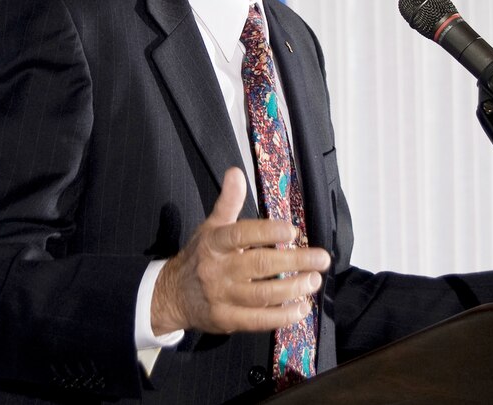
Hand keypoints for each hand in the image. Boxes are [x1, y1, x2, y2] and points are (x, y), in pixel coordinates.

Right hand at [151, 167, 330, 334]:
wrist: (171, 296)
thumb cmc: (200, 256)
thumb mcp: (210, 227)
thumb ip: (228, 202)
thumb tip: (235, 172)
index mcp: (214, 243)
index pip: (241, 234)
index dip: (267, 232)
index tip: (292, 231)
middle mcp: (218, 269)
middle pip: (259, 266)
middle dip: (295, 262)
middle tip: (321, 259)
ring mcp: (222, 297)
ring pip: (262, 295)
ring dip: (293, 289)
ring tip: (314, 281)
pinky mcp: (227, 320)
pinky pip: (258, 320)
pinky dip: (282, 316)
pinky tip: (302, 308)